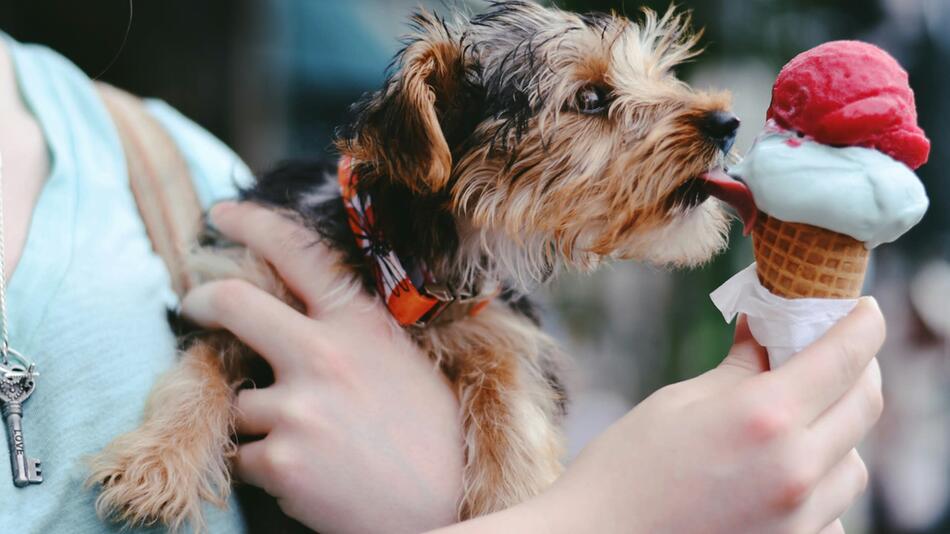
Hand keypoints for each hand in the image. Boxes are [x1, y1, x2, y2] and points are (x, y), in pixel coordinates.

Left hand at [182, 202, 463, 533]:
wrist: (448, 505)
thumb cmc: (434, 434)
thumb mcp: (402, 361)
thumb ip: (352, 333)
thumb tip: (299, 316)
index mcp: (361, 324)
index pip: (298, 252)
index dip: (251, 224)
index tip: (221, 215)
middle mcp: (324, 354)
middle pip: (234, 303)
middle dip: (201, 300)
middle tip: (191, 304)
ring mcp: (299, 407)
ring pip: (239, 401)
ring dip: (259, 421)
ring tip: (311, 444)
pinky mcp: (281, 460)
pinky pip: (243, 456)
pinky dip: (264, 467)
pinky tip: (310, 475)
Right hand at [435, 300, 884, 533]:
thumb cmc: (624, 471)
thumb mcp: (677, 403)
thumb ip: (738, 368)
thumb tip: (765, 330)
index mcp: (764, 417)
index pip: (843, 358)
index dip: (862, 324)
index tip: (863, 308)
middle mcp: (796, 469)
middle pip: (864, 405)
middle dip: (857, 370)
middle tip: (832, 352)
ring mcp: (800, 518)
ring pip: (853, 462)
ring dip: (837, 431)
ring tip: (795, 420)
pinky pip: (833, 509)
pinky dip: (817, 485)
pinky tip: (777, 474)